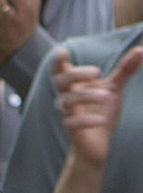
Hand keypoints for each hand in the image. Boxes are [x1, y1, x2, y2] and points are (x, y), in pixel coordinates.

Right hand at [53, 45, 142, 169]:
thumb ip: (124, 69)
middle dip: (76, 75)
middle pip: (60, 82)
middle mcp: (67, 97)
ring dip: (86, 97)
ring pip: (67, 102)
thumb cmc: (101, 110)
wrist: (97, 142)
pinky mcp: (72, 130)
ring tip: (106, 96)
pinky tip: (102, 119)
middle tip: (97, 72)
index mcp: (74, 85)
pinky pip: (73, 123)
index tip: (63, 51)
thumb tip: (140, 50)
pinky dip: (86, 120)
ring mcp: (68, 114)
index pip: (60, 70)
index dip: (58, 61)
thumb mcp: (114, 88)